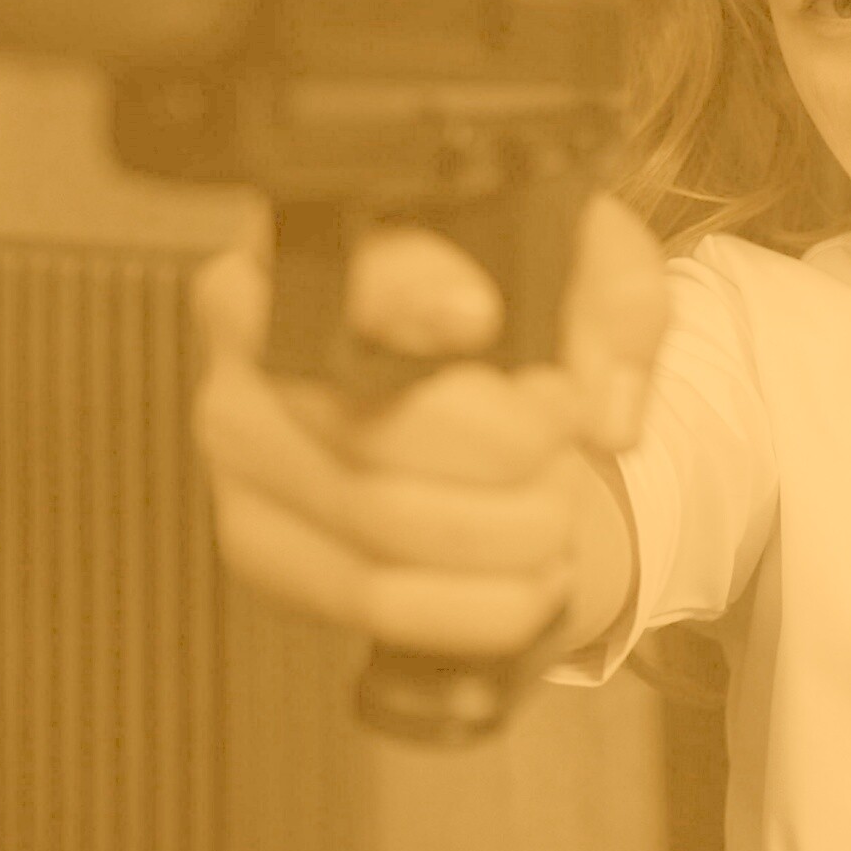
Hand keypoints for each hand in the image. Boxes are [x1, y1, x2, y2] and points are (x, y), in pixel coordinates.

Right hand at [192, 194, 668, 659]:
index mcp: (309, 244)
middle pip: (374, 424)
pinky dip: (479, 606)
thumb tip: (605, 415)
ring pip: (381, 524)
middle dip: (507, 453)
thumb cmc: (504, 296)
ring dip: (507, 535)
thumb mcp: (577, 256)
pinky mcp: (256, 541)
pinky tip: (532, 574)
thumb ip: (613, 302)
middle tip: (567, 437)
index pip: (335, 275)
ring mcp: (238, 451)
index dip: (404, 298)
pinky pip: (375, 602)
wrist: (437, 367)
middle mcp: (246, 344)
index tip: (479, 316)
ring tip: (557, 507)